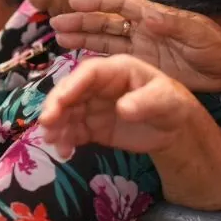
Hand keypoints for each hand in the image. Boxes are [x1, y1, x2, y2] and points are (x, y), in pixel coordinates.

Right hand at [38, 54, 202, 155]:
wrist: (174, 129)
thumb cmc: (172, 104)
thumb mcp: (165, 99)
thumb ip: (145, 102)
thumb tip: (121, 108)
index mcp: (116, 69)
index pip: (88, 72)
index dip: (71, 84)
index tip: (59, 101)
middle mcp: (99, 85)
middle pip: (70, 90)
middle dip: (56, 105)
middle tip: (46, 123)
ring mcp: (93, 105)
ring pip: (67, 112)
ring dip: (56, 124)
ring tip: (52, 141)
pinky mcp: (92, 126)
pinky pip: (73, 131)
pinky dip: (65, 140)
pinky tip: (64, 151)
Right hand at [51, 0, 220, 92]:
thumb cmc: (214, 46)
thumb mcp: (195, 33)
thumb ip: (172, 24)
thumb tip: (149, 16)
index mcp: (153, 15)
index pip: (120, 5)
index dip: (97, 2)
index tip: (75, 2)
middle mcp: (142, 29)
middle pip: (106, 22)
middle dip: (81, 21)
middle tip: (56, 24)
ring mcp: (140, 47)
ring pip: (105, 40)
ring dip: (83, 39)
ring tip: (60, 38)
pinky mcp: (142, 65)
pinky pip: (114, 59)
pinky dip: (96, 58)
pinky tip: (79, 60)